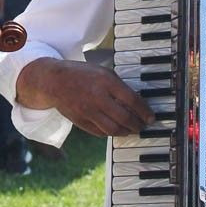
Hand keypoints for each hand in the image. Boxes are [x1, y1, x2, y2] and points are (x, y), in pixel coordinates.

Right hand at [18, 58, 153, 136]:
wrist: (54, 81)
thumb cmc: (82, 74)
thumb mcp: (103, 72)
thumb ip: (119, 87)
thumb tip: (136, 103)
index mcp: (106, 82)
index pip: (132, 100)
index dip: (145, 111)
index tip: (151, 117)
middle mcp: (97, 97)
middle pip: (124, 118)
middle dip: (138, 125)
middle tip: (143, 126)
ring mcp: (88, 111)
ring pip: (113, 129)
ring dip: (126, 132)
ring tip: (132, 130)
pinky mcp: (80, 121)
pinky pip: (100, 132)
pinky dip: (111, 133)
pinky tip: (116, 131)